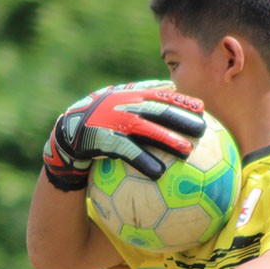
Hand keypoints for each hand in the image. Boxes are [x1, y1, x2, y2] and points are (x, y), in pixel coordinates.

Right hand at [42, 80, 206, 190]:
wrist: (67, 134)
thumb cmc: (99, 122)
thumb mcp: (118, 104)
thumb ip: (143, 99)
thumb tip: (171, 96)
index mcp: (130, 95)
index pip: (160, 94)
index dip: (181, 100)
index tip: (202, 108)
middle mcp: (123, 104)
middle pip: (158, 110)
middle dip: (181, 118)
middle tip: (202, 129)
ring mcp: (113, 120)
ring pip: (145, 129)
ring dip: (167, 139)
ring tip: (187, 151)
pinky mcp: (103, 138)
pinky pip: (127, 151)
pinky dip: (143, 160)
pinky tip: (159, 174)